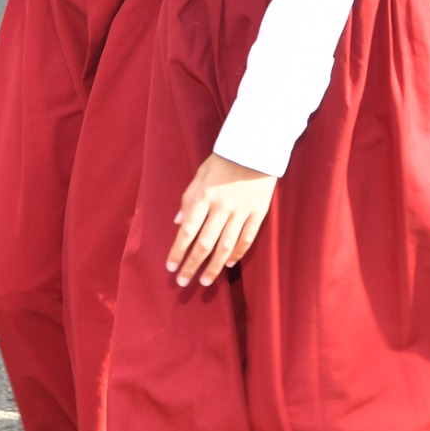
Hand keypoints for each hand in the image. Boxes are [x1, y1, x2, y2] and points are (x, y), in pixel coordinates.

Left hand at [167, 153, 274, 285]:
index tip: (171, 267)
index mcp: (204, 197)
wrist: (256, 147)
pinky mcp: (258, 212)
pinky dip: (237, 254)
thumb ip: (188, 199)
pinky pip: (247, 239)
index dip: (178, 251)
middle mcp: (221, 207)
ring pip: (226, 247)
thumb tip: (177, 223)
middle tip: (183, 283)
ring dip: (214, 267)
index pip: (187, 231)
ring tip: (205, 282)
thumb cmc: (223, 160)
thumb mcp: (200, 175)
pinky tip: (229, 264)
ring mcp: (241, 211)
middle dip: (192, 265)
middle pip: (205, 244)